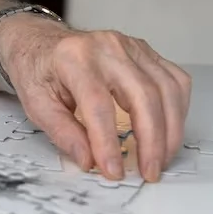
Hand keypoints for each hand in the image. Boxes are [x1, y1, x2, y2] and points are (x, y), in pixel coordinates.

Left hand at [0, 18, 190, 182]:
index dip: (109, 142)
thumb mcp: (35, 103)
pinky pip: (174, 80)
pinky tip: (167, 131)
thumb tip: (87, 160)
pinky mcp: (144, 51)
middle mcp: (105, 47)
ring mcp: (129, 46)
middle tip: (148, 172)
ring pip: (166, 89)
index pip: (98, 103)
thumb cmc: (38, 69)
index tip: (113, 170)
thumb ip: (62, 133)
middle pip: (142, 95)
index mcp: (73, 58)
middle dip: (151, 141)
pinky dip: (177, 110)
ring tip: (159, 159)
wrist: (40, 42)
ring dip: (170, 130)